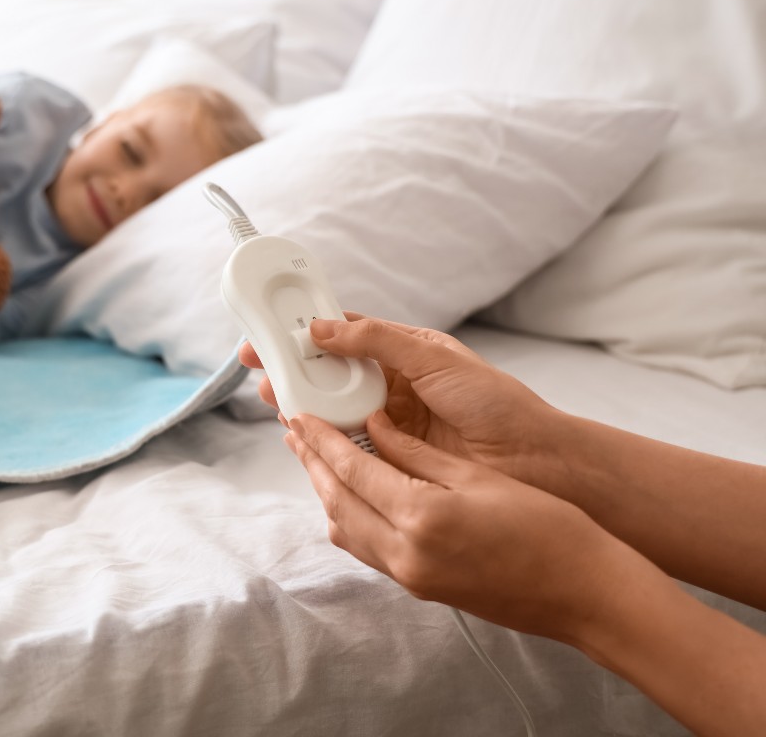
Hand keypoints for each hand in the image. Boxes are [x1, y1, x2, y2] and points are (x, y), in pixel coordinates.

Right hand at [239, 315, 573, 494]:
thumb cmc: (494, 403)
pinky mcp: (390, 459)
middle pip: (328, 373)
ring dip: (303, 405)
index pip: (343, 334)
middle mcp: (392, 386)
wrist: (531, 461)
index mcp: (403, 352)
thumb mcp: (433, 358)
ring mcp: (389, 423)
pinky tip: (303, 436)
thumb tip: (322, 328)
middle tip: (259, 371)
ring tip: (275, 403)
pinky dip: (322, 440)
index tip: (270, 332)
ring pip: (332, 409)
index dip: (305, 331)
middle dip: (292, 370)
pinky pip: (346, 446)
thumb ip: (377, 341)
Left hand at [286, 410, 656, 645]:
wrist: (584, 592)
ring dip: (326, 491)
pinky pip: (366, 549)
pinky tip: (351, 496)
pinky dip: (349, 518)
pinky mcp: (420, 588)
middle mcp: (405, 553)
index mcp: (421, 517)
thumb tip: (374, 428)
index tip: (299, 415)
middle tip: (294, 430)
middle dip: (312, 463)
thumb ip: (416, 454)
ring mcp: (410, 577)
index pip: (352, 471)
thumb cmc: (546, 527)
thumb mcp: (476, 478)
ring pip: (346, 529)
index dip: (321, 440)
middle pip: (337, 502)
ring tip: (314, 457)